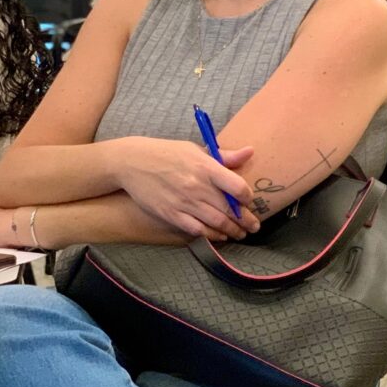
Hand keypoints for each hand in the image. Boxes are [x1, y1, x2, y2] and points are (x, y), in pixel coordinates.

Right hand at [115, 137, 260, 239]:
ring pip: (216, 223)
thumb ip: (224, 156)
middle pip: (229, 209)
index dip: (248, 197)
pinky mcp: (171, 214)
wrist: (132, 162)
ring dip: (232, 231)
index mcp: (206, 167)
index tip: (250, 201)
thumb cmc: (168, 153)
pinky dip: (212, 236)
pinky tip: (220, 236)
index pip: (237, 186)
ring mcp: (184, 202)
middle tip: (254, 227)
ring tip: (241, 234)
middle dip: (246, 221)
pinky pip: (197, 230)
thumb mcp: (196, 149)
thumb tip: (250, 151)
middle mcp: (197, 186)